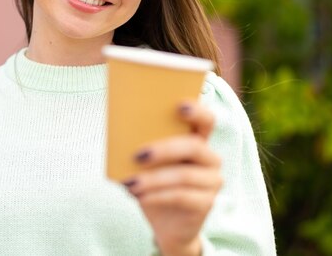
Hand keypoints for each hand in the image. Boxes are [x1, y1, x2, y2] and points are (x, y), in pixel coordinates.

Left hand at [122, 102, 221, 255]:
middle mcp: (210, 159)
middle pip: (193, 147)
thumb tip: (120, 134)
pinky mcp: (206, 204)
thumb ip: (143, 146)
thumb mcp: (148, 165)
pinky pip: (181, 196)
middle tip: (138, 154)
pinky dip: (157, 196)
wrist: (166, 225)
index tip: (179, 105)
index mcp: (198, 141)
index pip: (206, 120)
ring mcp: (211, 182)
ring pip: (184, 175)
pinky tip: (140, 198)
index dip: (197, 111)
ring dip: (154, 178)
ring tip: (131, 183)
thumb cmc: (155, 186)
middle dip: (165, 149)